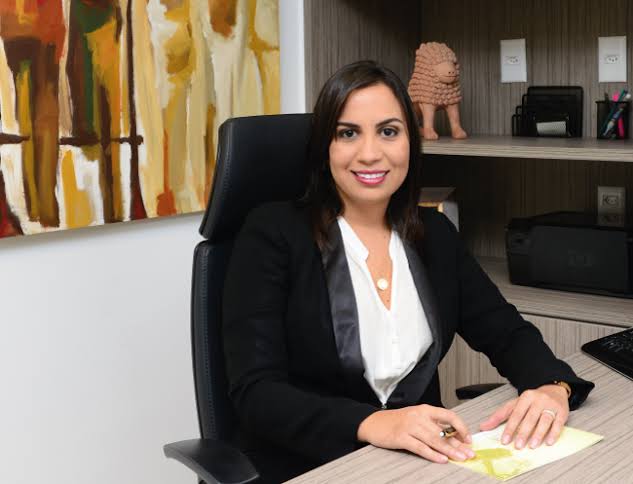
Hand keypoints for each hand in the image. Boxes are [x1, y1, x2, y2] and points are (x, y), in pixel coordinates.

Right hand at [357, 404, 474, 462]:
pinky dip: (432, 454)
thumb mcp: (417, 418)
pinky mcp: (401, 437)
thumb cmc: (397, 421)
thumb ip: (433, 425)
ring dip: (449, 450)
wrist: (374, 423)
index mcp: (425, 409)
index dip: (461, 427)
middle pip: (443, 431)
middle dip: (458, 444)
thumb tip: (454, 438)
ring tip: (460, 458)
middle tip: (469, 453)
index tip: (468, 438)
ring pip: (434, 440)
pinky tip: (441, 459)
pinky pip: (420, 447)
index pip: (448, 415)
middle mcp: (418, 416)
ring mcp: (410, 426)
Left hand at [480, 384, 568, 448]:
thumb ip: (499, 415)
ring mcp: (550, 405)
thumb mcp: (514, 404)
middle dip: (523, 433)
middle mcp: (538, 400)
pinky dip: (554, 433)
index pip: (515, 414)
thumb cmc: (532, 400)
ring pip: (544, 420)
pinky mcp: (562, 411)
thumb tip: (483, 427)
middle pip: (529, 418)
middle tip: (518, 446)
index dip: (510, 428)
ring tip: (532, 445)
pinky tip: (549, 442)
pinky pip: (558, 423)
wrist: (553, 389)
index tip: (505, 440)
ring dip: (538, 434)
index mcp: (525, 397)